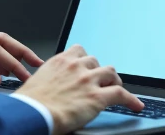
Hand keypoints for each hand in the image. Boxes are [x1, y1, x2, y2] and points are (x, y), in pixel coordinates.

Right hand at [16, 45, 143, 134]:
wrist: (32, 113)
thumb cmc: (29, 103)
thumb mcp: (36, 82)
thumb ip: (48, 79)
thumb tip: (49, 88)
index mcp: (59, 61)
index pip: (79, 51)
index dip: (86, 60)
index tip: (88, 65)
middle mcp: (76, 67)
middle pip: (97, 62)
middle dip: (100, 72)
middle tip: (101, 82)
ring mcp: (88, 80)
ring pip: (111, 73)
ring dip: (114, 81)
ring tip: (116, 89)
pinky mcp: (97, 97)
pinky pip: (121, 94)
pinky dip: (131, 99)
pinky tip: (135, 105)